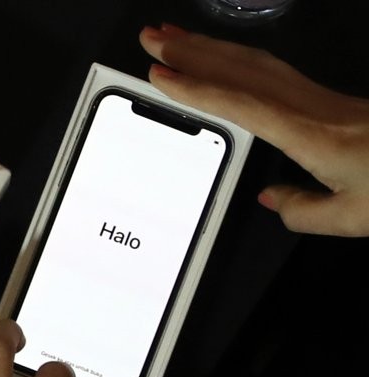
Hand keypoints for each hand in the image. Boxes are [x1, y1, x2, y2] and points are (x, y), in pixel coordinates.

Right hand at [140, 23, 368, 236]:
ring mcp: (320, 97)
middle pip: (244, 68)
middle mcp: (312, 107)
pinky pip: (272, 71)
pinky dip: (239, 60)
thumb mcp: (353, 216)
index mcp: (311, 134)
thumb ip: (301, 209)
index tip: (160, 72)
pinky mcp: (328, 98)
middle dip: (193, 50)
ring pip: (257, 63)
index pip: (242, 104)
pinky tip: (222, 61)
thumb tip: (268, 197)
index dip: (197, 87)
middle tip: (150, 36)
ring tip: (173, 39)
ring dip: (211, 47)